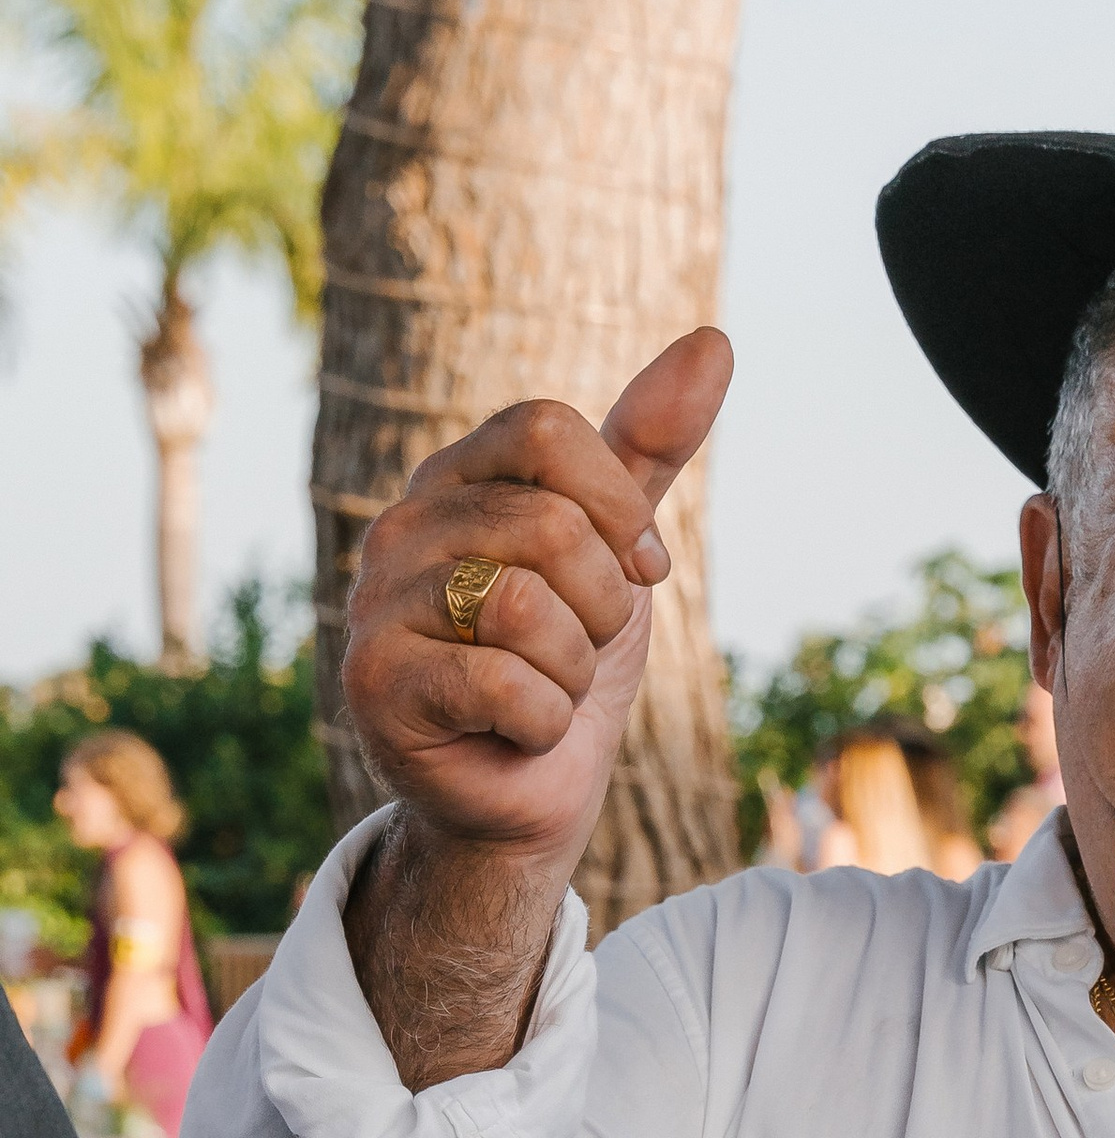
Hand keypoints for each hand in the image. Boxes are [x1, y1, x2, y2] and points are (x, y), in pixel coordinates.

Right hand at [340, 329, 732, 883]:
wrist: (525, 797)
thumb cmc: (566, 665)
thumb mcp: (620, 551)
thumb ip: (652, 449)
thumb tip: (715, 339)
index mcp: (455, 480)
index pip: (547, 429)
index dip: (619, 506)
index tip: (640, 571)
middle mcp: (402, 528)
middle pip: (552, 524)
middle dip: (604, 608)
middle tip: (577, 653)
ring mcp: (376, 604)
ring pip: (528, 605)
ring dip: (573, 670)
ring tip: (544, 692)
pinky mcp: (376, 685)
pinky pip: (505, 683)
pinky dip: (543, 721)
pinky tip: (514, 732)